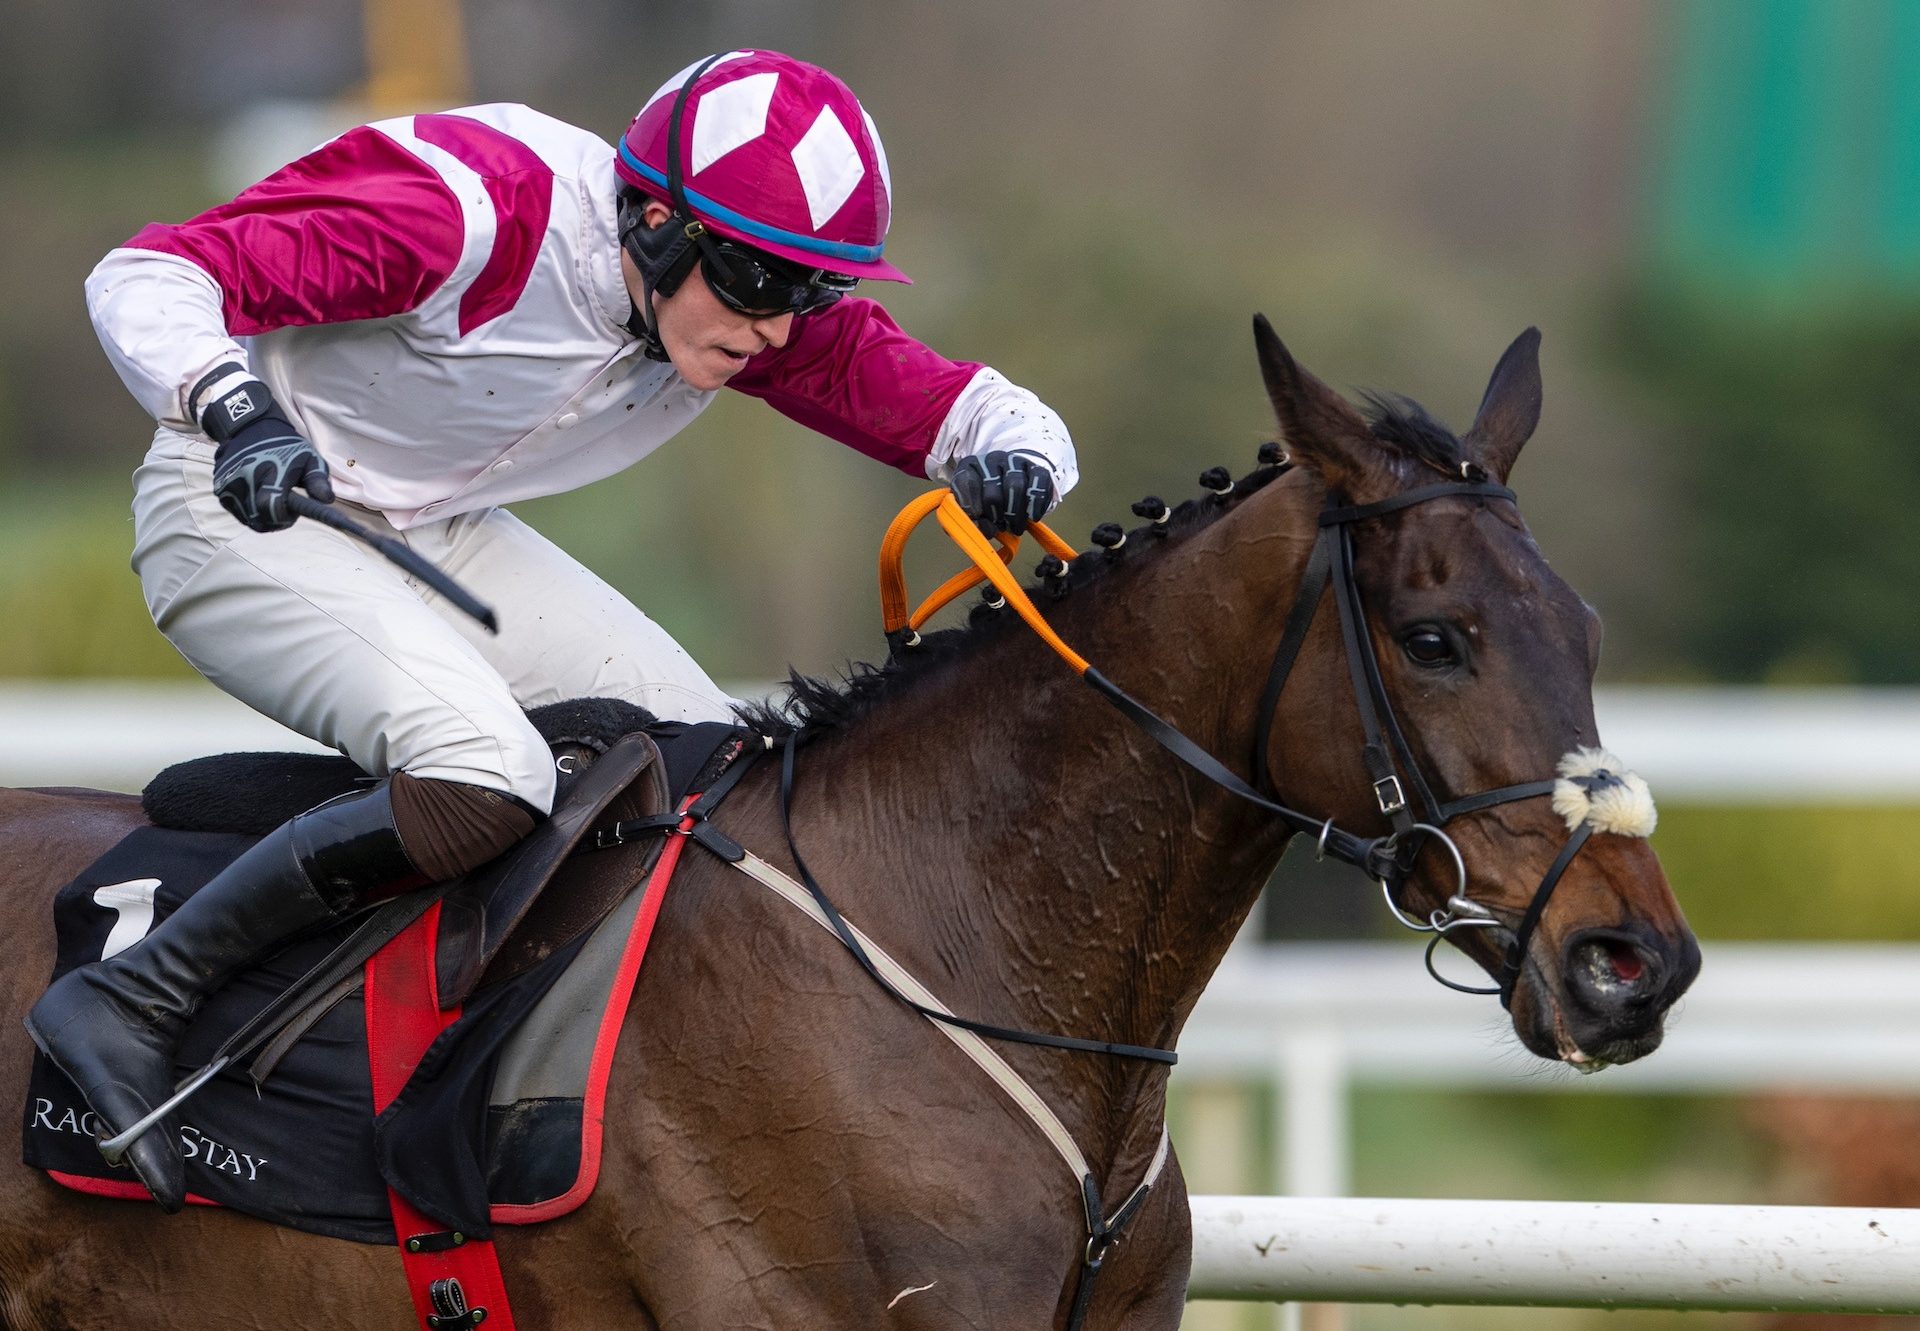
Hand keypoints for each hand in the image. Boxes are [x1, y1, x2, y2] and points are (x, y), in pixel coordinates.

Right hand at [201, 378, 331, 532]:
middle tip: (283, 509)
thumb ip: (318, 479)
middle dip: (274, 520)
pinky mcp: (218, 487)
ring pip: (246, 518)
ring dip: (261, 516)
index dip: (284, 519)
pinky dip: (247, 510)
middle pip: (259, 518)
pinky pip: (235, 510)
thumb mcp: (309, 458)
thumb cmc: (286, 446)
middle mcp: (245, 479)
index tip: (292, 514)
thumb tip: (326, 500)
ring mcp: (228, 483)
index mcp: (269, 472)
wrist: (250, 427)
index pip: (272, 509)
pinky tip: (257, 496)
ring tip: (270, 498)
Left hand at [949, 450, 1055, 534]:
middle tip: (1000, 527)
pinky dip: (1036, 504)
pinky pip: (1039, 484)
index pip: (965, 482)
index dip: (971, 506)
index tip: (978, 519)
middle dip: (996, 514)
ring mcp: (1015, 462)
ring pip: (1016, 486)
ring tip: (1015, 527)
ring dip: (1016, 513)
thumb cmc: (988, 502)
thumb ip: (973, 522)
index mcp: (970, 467)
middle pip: (993, 489)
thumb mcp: (973, 509)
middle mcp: (991, 460)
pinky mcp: (1037, 467)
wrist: (1015, 484)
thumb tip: (988, 529)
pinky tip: (1033, 517)